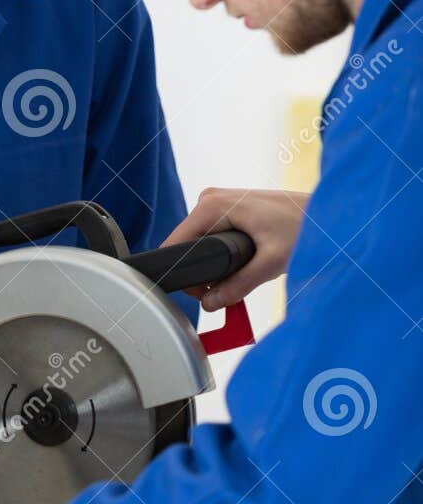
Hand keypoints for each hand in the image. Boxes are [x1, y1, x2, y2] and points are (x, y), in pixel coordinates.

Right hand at [163, 188, 310, 308]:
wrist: (327, 211)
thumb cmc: (305, 227)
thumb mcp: (271, 262)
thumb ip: (238, 286)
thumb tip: (211, 303)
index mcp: (213, 206)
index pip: (175, 245)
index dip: (184, 276)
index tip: (203, 295)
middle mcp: (210, 199)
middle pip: (185, 248)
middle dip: (201, 274)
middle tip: (228, 290)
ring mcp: (218, 202)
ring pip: (197, 245)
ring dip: (212, 266)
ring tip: (243, 272)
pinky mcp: (227, 209)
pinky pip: (210, 238)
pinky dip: (221, 256)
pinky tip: (243, 262)